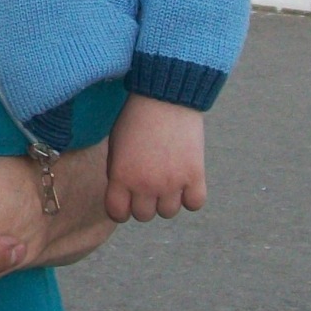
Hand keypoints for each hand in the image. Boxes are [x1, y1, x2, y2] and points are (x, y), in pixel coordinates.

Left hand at [104, 94, 206, 222]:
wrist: (164, 95)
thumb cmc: (135, 117)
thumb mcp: (115, 145)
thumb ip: (118, 173)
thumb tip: (124, 195)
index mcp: (120, 176)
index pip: (117, 213)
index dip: (121, 207)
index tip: (126, 198)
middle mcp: (145, 185)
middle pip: (144, 215)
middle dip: (144, 201)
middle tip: (148, 184)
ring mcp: (171, 182)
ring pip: (168, 212)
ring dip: (167, 199)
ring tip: (167, 179)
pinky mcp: (195, 175)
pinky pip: (194, 203)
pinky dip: (190, 196)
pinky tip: (186, 180)